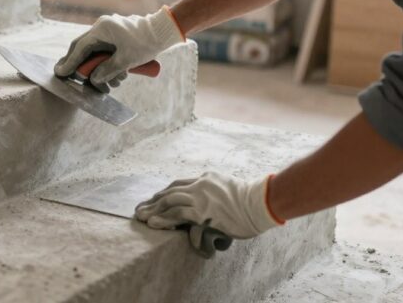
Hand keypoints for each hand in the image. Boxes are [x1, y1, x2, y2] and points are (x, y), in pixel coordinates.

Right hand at [54, 6, 183, 89]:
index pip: (80, 48)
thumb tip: (93, 79)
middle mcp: (102, 27)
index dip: (70, 62)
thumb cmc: (146, 43)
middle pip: (84, 48)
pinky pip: (105, 50)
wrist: (164, 31)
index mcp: (102, 29)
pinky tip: (118, 76)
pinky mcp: (116, 35)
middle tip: (74, 79)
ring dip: (100, 69)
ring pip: (95, 52)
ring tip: (111, 84)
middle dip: (82, 66)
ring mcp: (109, 30)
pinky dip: (107, 64)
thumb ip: (107, 71)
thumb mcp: (126, 60)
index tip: (61, 73)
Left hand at [134, 172, 283, 249]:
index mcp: (205, 178)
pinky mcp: (202, 211)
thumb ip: (215, 194)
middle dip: (153, 201)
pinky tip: (153, 223)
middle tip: (140, 208)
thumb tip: (209, 209)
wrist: (261, 202)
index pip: (178, 184)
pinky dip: (163, 219)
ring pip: (169, 201)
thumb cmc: (252, 201)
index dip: (164, 193)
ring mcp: (200, 197)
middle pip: (170, 191)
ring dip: (153, 210)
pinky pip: (177, 214)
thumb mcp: (229, 189)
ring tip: (141, 217)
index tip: (154, 200)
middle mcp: (199, 185)